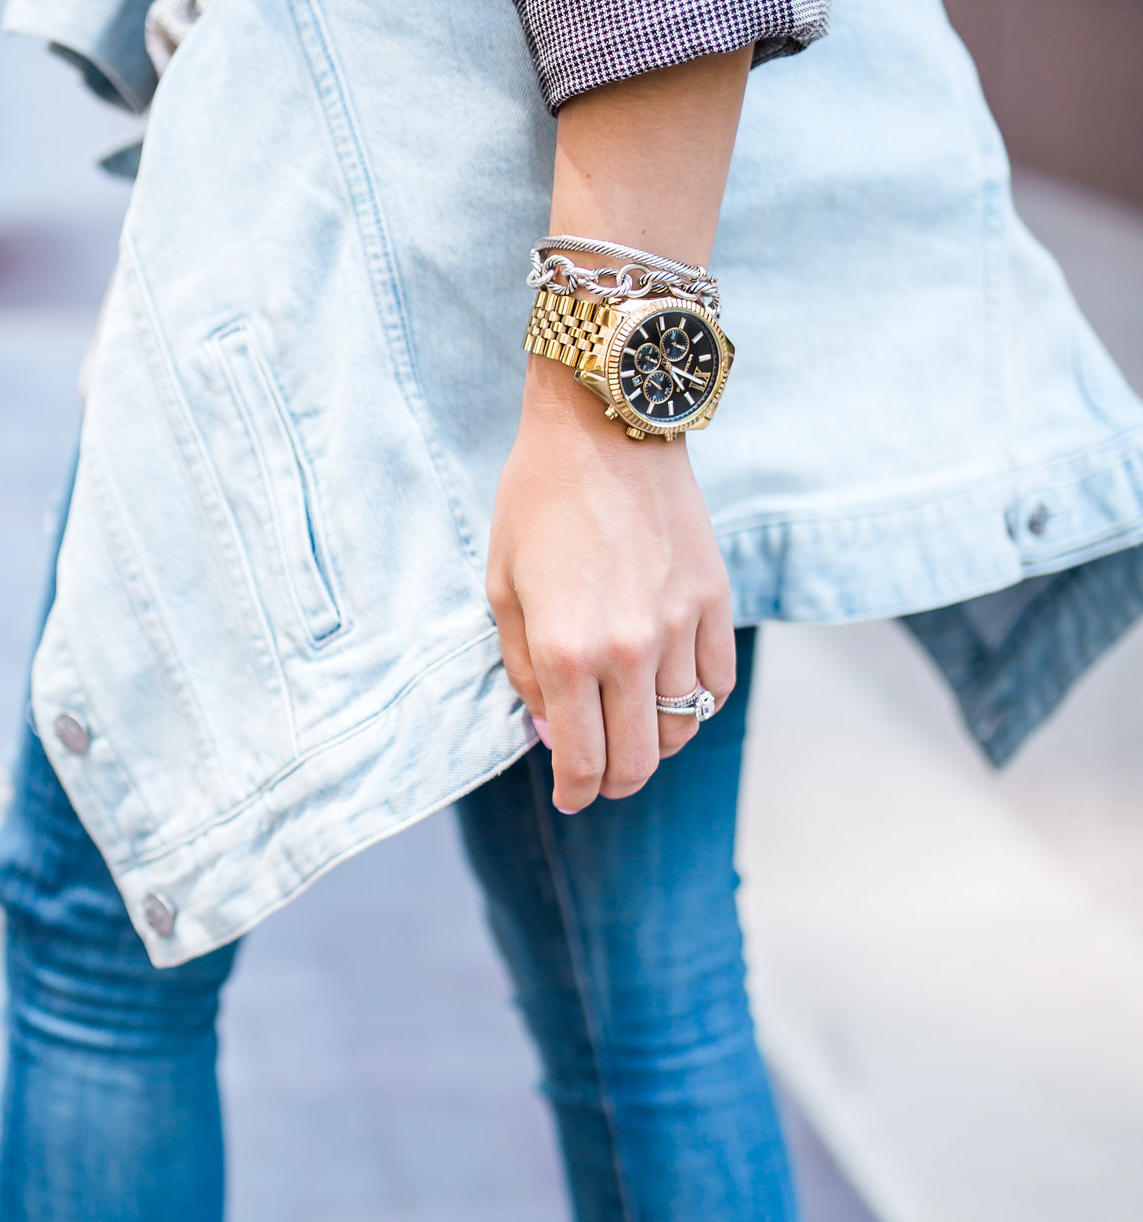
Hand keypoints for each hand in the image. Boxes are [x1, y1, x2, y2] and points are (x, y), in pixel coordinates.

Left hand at [487, 354, 735, 811]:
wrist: (606, 424)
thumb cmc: (537, 499)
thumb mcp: (503, 589)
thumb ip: (526, 672)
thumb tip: (554, 734)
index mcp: (566, 651)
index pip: (583, 759)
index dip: (576, 791)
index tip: (572, 796)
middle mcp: (628, 649)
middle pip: (639, 759)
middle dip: (615, 782)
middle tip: (600, 778)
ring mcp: (679, 626)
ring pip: (684, 726)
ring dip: (657, 744)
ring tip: (634, 733)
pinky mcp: (713, 599)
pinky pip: (717, 682)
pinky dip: (698, 704)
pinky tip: (672, 695)